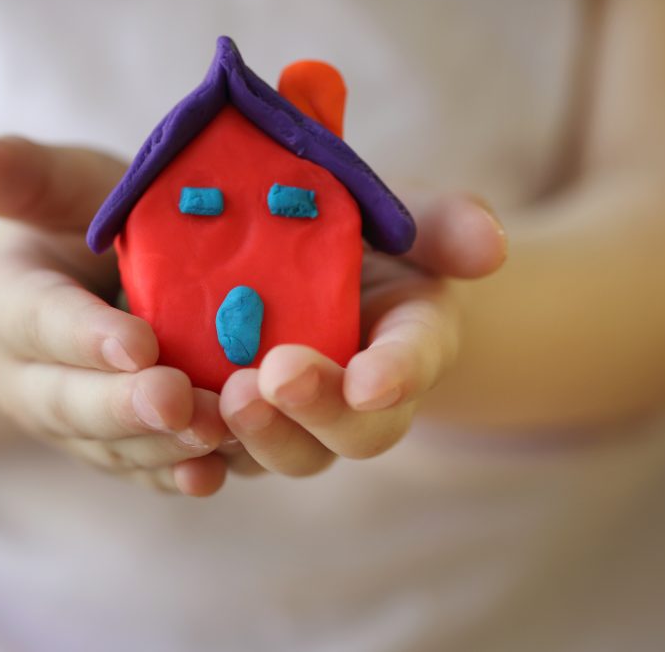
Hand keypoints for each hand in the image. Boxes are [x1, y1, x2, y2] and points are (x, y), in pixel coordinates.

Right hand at [0, 138, 229, 496]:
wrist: (90, 286)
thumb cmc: (85, 225)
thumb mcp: (65, 187)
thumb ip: (27, 176)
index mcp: (7, 301)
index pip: (37, 319)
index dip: (84, 335)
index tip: (137, 343)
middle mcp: (27, 375)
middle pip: (67, 401)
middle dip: (123, 406)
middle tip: (177, 401)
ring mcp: (71, 422)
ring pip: (109, 447)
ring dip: (161, 447)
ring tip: (215, 433)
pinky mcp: (115, 449)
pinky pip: (141, 472)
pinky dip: (177, 475)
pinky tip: (217, 472)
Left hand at [217, 191, 507, 476]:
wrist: (310, 256)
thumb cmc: (364, 231)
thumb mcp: (404, 213)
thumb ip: (445, 225)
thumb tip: (490, 247)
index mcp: (411, 340)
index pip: (415, 360)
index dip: (398, 373)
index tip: (371, 379)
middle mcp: (363, 395)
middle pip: (354, 432)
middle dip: (319, 412)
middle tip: (276, 378)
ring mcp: (303, 415)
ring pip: (291, 451)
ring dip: (261, 433)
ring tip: (224, 397)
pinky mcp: (244, 416)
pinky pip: (230, 447)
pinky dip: (205, 445)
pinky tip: (174, 424)